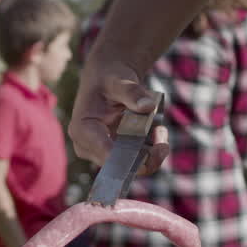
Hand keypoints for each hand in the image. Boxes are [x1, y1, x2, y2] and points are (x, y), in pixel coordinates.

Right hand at [68, 57, 169, 172]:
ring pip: (130, 167)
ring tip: (161, 130)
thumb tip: (148, 107)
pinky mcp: (112, 153)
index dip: (132, 157)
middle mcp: (87, 146)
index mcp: (82, 129)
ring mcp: (99, 152)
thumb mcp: (119, 81)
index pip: (105, 153)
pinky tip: (156, 132)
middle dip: (147, 155)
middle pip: (120, 166)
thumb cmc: (108, 78)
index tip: (158, 149)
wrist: (107, 79)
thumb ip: (132, 93)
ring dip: (151, 153)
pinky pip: (135, 161)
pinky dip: (150, 150)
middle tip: (163, 135)